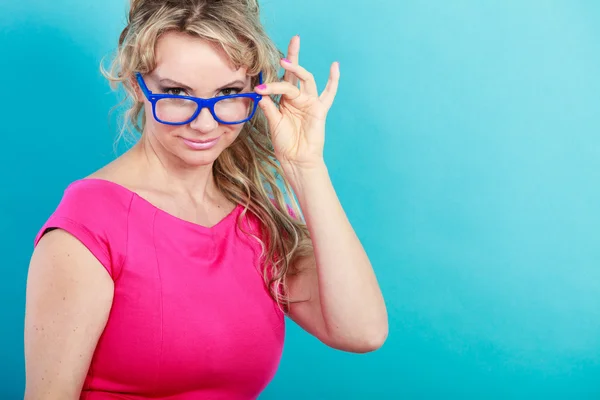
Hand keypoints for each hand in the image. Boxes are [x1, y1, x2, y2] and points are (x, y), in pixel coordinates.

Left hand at [254, 35, 339, 169]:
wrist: (296, 159)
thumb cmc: (285, 143)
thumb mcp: (273, 123)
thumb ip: (269, 107)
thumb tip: (262, 93)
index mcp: (285, 100)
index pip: (280, 81)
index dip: (270, 81)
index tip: (259, 86)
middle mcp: (298, 98)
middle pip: (295, 72)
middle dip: (292, 57)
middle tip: (289, 43)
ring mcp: (309, 102)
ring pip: (305, 80)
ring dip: (297, 69)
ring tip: (286, 62)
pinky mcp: (319, 109)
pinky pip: (329, 93)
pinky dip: (333, 80)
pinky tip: (335, 66)